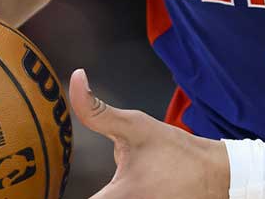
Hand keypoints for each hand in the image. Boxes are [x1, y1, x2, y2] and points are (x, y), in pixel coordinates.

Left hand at [69, 68, 230, 197]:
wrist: (216, 175)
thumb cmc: (175, 151)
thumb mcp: (136, 126)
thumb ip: (97, 110)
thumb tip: (76, 78)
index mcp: (117, 198)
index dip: (55, 195)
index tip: (48, 187)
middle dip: (91, 191)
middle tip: (61, 186)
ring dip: (107, 193)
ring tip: (123, 177)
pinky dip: (124, 196)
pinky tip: (133, 187)